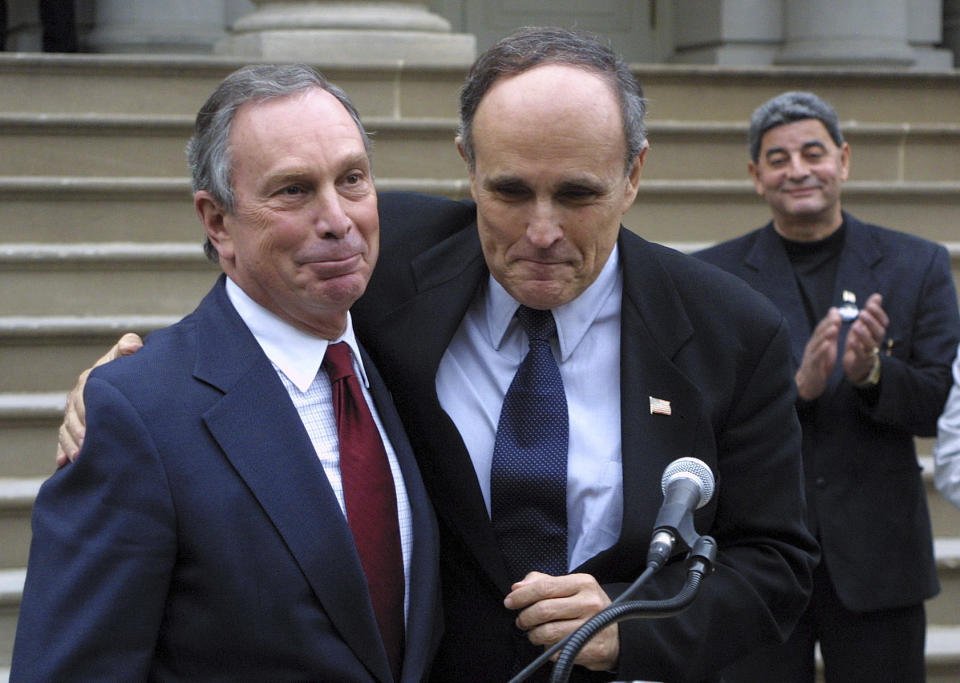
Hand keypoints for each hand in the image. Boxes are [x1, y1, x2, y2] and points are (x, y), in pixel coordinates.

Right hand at [56, 333, 143, 466]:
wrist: (130, 379)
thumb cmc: (129, 367)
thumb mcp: (127, 354)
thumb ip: (128, 346)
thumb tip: (133, 346)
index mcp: (89, 380)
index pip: (83, 396)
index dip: (86, 411)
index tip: (91, 425)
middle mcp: (78, 396)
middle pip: (73, 416)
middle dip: (78, 431)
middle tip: (86, 446)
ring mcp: (75, 413)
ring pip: (66, 429)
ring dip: (70, 443)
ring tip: (78, 457)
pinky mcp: (75, 427)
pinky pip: (63, 439)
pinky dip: (62, 450)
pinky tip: (63, 464)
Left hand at [504, 572, 617, 671]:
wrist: (617, 635)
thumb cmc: (587, 608)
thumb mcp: (571, 588)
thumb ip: (543, 582)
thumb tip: (517, 587)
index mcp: (583, 583)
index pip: (544, 587)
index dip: (522, 596)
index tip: (509, 602)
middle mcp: (590, 603)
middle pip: (543, 610)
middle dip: (525, 617)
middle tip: (521, 621)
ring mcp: (592, 626)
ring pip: (547, 632)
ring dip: (533, 635)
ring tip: (534, 633)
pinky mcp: (592, 649)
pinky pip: (556, 651)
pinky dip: (547, 649)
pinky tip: (551, 644)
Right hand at [795, 308, 840, 399]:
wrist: (809, 383)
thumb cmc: (819, 363)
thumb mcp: (827, 347)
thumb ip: (830, 333)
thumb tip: (835, 318)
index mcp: (816, 342)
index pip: (821, 328)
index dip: (828, 320)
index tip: (836, 311)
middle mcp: (812, 346)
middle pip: (819, 333)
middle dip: (827, 324)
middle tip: (836, 317)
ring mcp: (811, 355)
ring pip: (818, 343)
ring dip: (825, 335)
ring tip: (833, 328)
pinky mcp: (813, 365)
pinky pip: (817, 356)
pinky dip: (822, 350)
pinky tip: (827, 345)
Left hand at [843, 293, 887, 383]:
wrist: (856, 364)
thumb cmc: (861, 341)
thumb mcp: (864, 325)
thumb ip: (871, 311)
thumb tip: (877, 296)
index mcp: (877, 332)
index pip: (883, 321)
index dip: (878, 313)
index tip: (870, 304)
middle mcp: (877, 341)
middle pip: (879, 332)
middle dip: (871, 322)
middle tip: (862, 313)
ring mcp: (870, 352)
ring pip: (871, 343)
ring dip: (864, 334)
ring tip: (855, 325)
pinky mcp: (862, 361)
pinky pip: (861, 354)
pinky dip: (857, 348)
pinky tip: (851, 341)